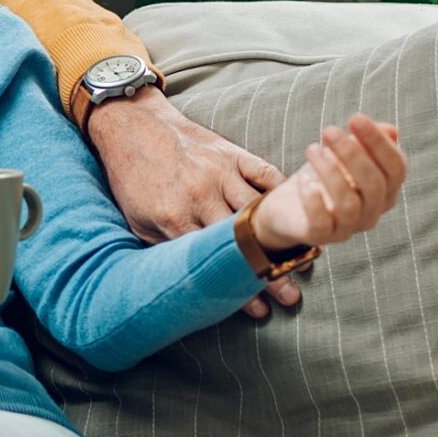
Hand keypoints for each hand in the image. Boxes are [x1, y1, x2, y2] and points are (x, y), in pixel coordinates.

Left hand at [85, 85, 302, 320]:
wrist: (132, 125)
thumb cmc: (133, 178)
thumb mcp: (137, 220)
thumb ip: (164, 247)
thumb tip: (188, 280)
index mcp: (174, 217)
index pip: (213, 262)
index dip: (238, 289)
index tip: (260, 311)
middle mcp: (200, 195)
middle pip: (243, 242)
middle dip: (268, 272)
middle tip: (291, 297)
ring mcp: (219, 172)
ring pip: (260, 212)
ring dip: (284, 240)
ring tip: (305, 263)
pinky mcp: (232, 153)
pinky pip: (266, 175)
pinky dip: (285, 195)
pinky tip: (301, 214)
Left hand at [251, 115, 407, 251]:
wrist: (288, 206)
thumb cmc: (322, 176)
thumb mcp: (343, 154)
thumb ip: (366, 142)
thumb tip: (391, 131)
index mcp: (385, 191)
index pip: (396, 168)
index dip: (379, 143)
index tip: (356, 118)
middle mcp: (372, 212)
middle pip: (374, 185)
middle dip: (352, 154)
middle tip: (329, 131)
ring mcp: (348, 228)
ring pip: (349, 203)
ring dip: (330, 172)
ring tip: (312, 149)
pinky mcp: (321, 236)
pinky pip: (322, 223)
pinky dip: (313, 201)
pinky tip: (304, 180)